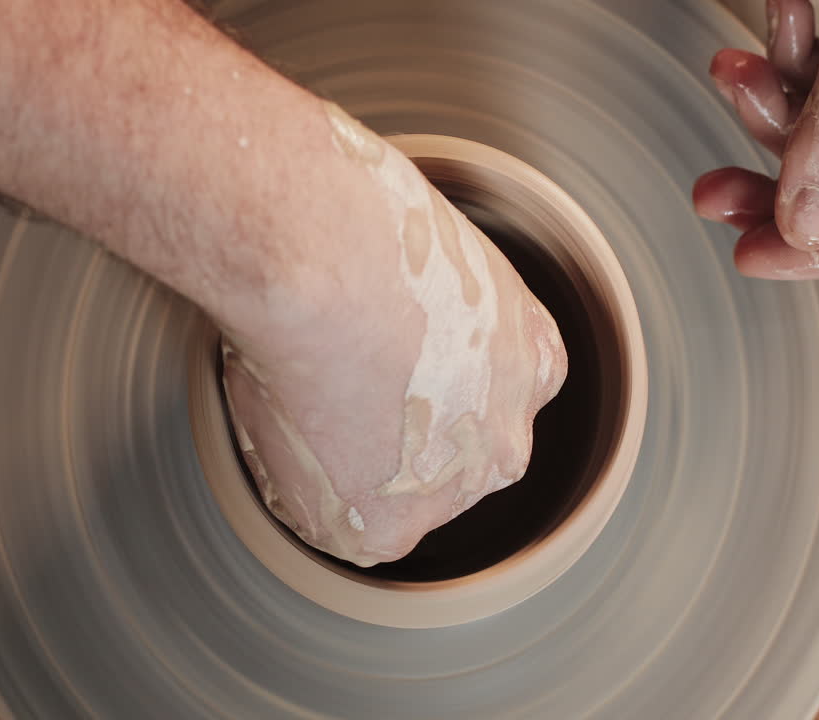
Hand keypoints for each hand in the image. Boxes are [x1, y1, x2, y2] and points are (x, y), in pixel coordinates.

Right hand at [221, 104, 566, 566]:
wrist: (325, 260)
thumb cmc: (369, 227)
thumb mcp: (437, 254)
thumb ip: (439, 313)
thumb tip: (389, 322)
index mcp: (534, 364)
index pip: (487, 396)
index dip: (426, 381)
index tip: (383, 363)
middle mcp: (507, 440)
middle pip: (443, 461)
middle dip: (391, 438)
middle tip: (329, 382)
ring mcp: (450, 494)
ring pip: (384, 497)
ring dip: (340, 464)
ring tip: (300, 387)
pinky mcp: (384, 531)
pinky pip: (327, 520)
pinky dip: (293, 482)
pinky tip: (284, 418)